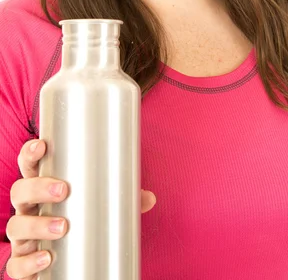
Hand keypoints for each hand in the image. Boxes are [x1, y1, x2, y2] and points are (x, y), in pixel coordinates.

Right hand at [5, 139, 156, 278]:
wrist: (64, 261)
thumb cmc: (76, 219)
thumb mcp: (97, 204)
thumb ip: (122, 199)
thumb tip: (149, 198)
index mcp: (42, 186)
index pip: (29, 165)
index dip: (30, 153)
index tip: (42, 145)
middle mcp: (28, 208)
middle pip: (20, 191)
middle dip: (38, 187)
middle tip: (63, 190)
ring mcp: (23, 235)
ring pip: (17, 225)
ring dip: (38, 225)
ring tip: (62, 226)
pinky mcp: (21, 261)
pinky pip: (16, 263)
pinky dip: (29, 261)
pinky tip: (47, 257)